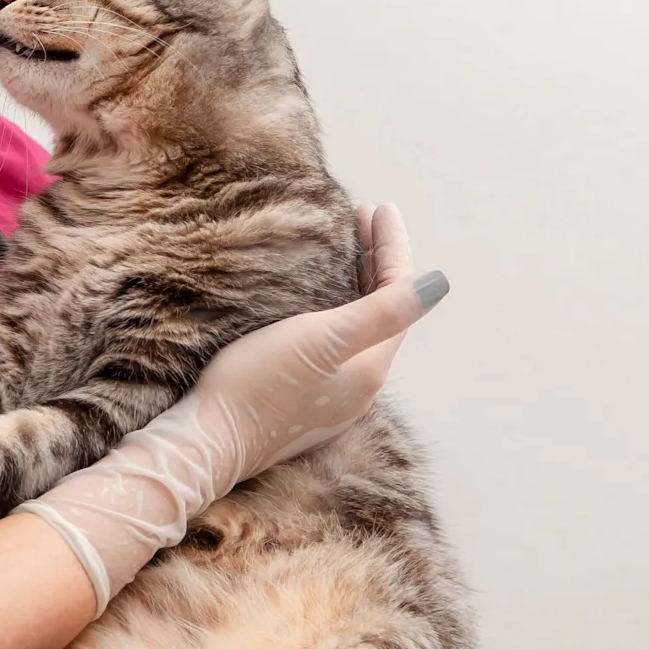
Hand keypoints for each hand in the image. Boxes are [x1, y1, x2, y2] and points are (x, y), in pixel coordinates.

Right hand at [11, 203, 447, 611]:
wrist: (208, 442)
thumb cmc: (260, 385)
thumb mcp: (323, 339)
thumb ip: (383, 312)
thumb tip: (441, 284)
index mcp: (371, 367)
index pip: (399, 295)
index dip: (393, 247)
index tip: (380, 205)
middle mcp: (360, 384)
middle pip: (383, 309)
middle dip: (376, 260)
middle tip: (361, 214)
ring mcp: (333, 396)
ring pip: (359, 325)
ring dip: (356, 282)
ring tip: (343, 245)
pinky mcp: (304, 399)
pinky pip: (335, 342)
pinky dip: (336, 306)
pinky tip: (315, 297)